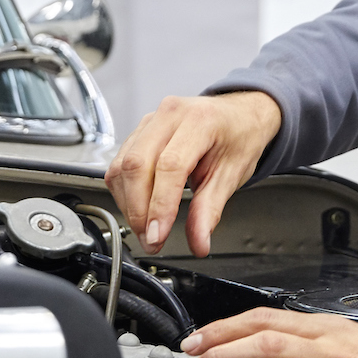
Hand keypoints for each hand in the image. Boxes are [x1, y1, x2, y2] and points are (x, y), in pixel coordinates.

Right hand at [104, 91, 281, 254]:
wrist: (237, 115)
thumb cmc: (237, 138)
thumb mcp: (232, 175)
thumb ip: (210, 210)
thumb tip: (198, 241)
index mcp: (199, 122)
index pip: (169, 166)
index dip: (160, 206)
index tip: (158, 236)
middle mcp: (169, 115)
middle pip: (137, 165)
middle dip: (138, 210)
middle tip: (151, 240)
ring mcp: (150, 121)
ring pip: (122, 166)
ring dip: (128, 204)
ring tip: (146, 229)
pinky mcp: (138, 131)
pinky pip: (119, 163)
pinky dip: (124, 192)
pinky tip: (139, 207)